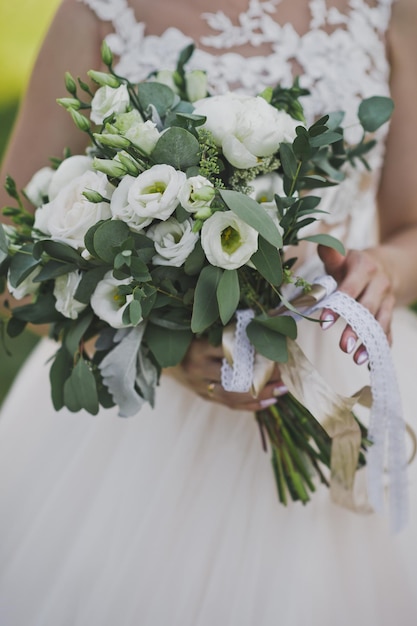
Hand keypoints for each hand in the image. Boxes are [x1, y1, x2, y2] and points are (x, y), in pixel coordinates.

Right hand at [167, 337, 287, 410]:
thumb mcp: (201, 328)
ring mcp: (200, 386)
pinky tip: (269, 401)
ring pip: (235, 394)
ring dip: (262, 393)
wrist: (158, 356)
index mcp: (199, 348)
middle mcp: (198, 369)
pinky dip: (250, 405)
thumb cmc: (184, 336)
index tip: (276, 349)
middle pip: (237, 376)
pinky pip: (229, 404)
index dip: (256, 352)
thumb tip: (265, 321)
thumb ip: (228, 328)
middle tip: (285, 372)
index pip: (232, 351)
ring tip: (283, 389)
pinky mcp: (203, 396)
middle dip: (264, 376)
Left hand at [318, 244, 394, 363]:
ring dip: (369, 342)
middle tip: (342, 347)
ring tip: (356, 359)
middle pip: (366, 309)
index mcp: (364, 268)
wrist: (386, 265)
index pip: (349, 289)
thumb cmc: (352, 265)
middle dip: (354, 328)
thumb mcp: (343, 257)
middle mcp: (379, 284)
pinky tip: (371, 361)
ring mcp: (387, 300)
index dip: (337, 306)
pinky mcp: (390, 312)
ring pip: (380, 322)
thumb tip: (321, 243)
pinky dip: (381, 346)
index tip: (323, 322)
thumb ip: (331, 254)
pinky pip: (388, 330)